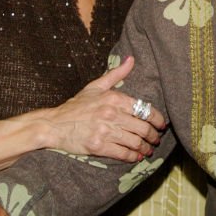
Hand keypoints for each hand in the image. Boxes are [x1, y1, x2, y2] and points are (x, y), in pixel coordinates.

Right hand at [16, 56, 165, 161]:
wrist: (54, 124)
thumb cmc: (76, 105)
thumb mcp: (95, 86)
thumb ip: (116, 74)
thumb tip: (131, 59)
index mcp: (114, 98)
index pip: (144, 109)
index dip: (157, 119)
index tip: (161, 125)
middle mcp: (111, 114)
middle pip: (143, 128)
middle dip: (153, 136)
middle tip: (156, 140)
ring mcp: (105, 131)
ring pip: (135, 142)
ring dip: (145, 148)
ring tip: (148, 150)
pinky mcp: (98, 146)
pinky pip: (123, 153)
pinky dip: (133, 156)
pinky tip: (136, 156)